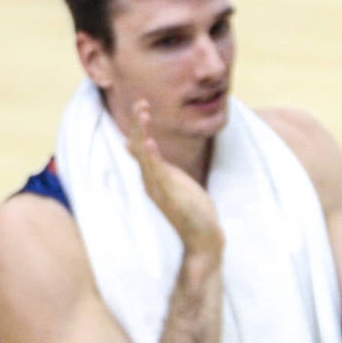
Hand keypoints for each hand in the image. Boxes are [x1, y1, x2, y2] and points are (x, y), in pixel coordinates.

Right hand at [125, 100, 223, 256]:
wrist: (203, 240)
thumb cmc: (191, 211)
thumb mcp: (172, 180)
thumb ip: (157, 163)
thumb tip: (141, 145)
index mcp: (152, 176)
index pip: (140, 145)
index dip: (139, 125)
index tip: (142, 104)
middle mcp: (151, 182)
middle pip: (139, 147)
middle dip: (139, 124)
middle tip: (141, 102)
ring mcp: (159, 189)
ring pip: (145, 156)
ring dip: (143, 133)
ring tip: (144, 113)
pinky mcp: (169, 196)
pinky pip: (157, 173)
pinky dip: (151, 157)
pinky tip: (149, 143)